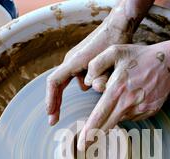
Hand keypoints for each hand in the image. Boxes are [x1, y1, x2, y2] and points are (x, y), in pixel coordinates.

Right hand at [46, 5, 141, 125]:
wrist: (119, 26)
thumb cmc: (113, 42)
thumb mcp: (107, 63)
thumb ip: (98, 78)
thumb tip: (87, 88)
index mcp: (73, 61)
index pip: (54, 82)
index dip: (51, 100)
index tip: (50, 115)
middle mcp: (71, 61)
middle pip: (58, 85)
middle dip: (55, 104)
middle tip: (54, 121)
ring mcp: (77, 61)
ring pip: (77, 83)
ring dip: (84, 89)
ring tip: (101, 84)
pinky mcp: (85, 62)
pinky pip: (82, 77)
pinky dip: (89, 83)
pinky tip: (104, 82)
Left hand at [77, 43, 169, 150]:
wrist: (168, 63)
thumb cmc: (138, 56)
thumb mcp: (114, 51)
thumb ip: (95, 64)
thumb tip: (87, 83)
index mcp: (117, 88)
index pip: (99, 115)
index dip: (89, 132)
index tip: (80, 146)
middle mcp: (128, 102)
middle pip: (107, 125)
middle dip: (94, 136)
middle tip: (83, 147)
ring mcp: (140, 109)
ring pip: (119, 118)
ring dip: (115, 113)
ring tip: (124, 93)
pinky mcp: (149, 112)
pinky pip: (132, 115)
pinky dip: (128, 109)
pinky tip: (134, 96)